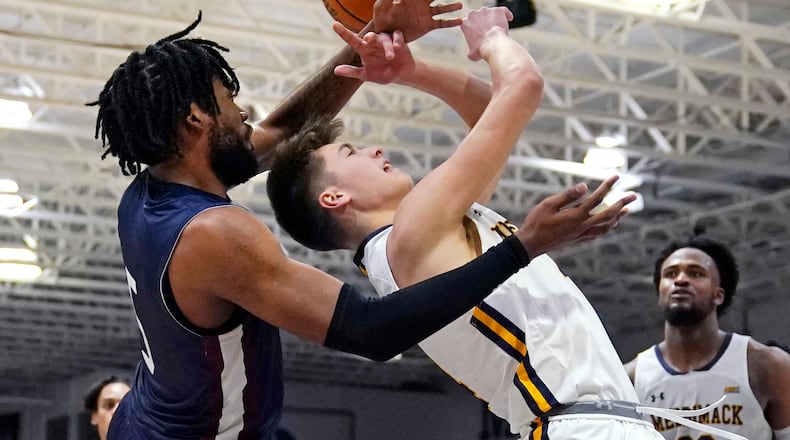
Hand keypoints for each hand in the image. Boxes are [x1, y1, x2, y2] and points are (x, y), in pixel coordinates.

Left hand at [333, 24, 415, 83]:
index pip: (352, 40)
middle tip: (368, 38)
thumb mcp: (366, 74)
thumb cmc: (382, 74)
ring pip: (384, 38)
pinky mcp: (398, 41)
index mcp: (364, 49)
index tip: (334, 25)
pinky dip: (397, 40)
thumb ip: (352, 72)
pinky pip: (397, 35)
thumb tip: (335, 71)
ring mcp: (386, 40)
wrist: (399, 76)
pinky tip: (397, 47)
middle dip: (370, 36)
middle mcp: (373, 43)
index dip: (343, 32)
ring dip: (387, 46)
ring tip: (390, 57)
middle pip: (370, 36)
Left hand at [373, 0, 462, 42]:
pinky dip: (451, 22)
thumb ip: (388, 0)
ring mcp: (426, 14)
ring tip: (460, 5)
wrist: (386, 33)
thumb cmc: (381, 17)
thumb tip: (396, 0)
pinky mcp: (428, 25)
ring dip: (451, 6)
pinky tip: (460, 21)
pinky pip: (442, 23)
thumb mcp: (381, 7)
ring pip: (442, 8)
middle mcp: (422, 4)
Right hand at [461, 7, 512, 60]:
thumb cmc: (482, 49)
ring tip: (498, 26)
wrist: (493, 45)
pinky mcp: (497, 10)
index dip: (473, 28)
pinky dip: (506, 14)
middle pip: (478, 15)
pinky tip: (509, 19)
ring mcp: (486, 11)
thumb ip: (470, 49)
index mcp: (465, 23)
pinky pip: (502, 10)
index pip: (468, 22)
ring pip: (490, 12)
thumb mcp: (471, 54)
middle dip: (482, 21)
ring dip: (493, 18)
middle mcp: (474, 14)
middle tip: (488, 30)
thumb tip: (472, 53)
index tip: (478, 33)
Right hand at [515, 175, 634, 255]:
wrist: (530, 245)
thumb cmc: (536, 222)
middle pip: (609, 214)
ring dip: (618, 217)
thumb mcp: (548, 204)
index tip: (617, 177)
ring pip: (606, 226)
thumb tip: (585, 186)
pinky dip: (608, 227)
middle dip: (622, 203)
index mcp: (576, 216)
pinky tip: (610, 224)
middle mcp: (582, 226)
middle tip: (634, 195)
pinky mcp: (578, 240)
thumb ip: (568, 196)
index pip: (597, 199)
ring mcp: (581, 234)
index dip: (608, 186)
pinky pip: (599, 233)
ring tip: (626, 209)